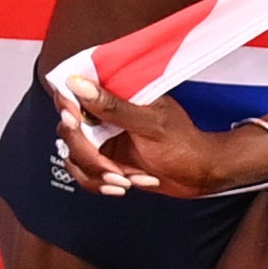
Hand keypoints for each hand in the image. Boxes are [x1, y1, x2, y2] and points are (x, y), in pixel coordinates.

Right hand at [47, 66, 267, 199]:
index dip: (67, 107)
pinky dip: (102, 183)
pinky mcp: (104, 161)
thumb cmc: (184, 143)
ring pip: (73, 156)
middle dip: (88, 154)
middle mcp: (104, 117)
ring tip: (126, 179)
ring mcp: (103, 140)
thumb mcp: (150, 123)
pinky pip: (84, 174)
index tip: (75, 120)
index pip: (73, 93)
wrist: (200, 173)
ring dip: (97, 173)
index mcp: (115, 97)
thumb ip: (113, 106)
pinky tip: (127, 184)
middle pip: (68, 131)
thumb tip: (79, 84)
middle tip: (111, 167)